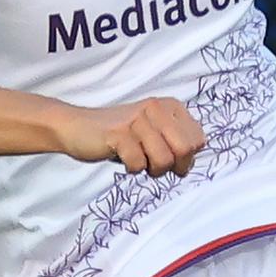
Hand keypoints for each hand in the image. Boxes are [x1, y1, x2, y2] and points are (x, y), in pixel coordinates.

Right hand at [72, 97, 205, 175]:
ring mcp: (137, 119)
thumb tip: (190, 164)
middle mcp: (156, 108)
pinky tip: (122, 158)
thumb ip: (176, 143)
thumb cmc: (120, 136)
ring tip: (138, 160)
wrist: (77, 128)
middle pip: (185, 149)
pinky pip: (138, 164)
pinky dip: (132, 168)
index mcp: (170, 106)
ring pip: (164, 160)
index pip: (198, 140)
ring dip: (151, 169)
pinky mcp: (119, 133)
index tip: (170, 159)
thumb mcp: (154, 133)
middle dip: (173, 166)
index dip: (187, 158)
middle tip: (155, 166)